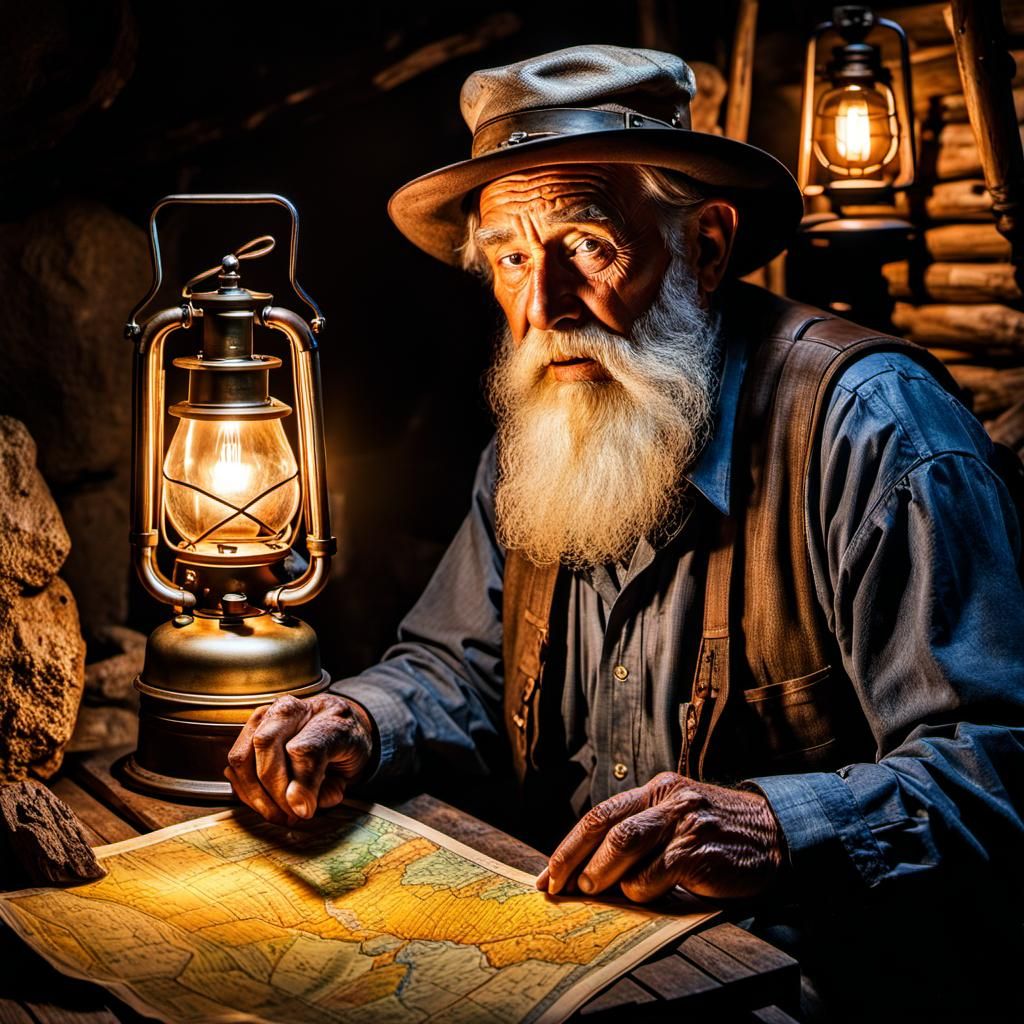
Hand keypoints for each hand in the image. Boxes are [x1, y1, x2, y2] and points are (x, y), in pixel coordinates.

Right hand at [225, 693, 373, 824]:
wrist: (338, 729)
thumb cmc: (345, 747)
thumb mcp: (353, 767)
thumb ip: (330, 787)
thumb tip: (299, 806)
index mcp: (327, 714)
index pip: (305, 749)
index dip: (303, 786)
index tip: (305, 811)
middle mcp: (293, 708)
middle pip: (266, 745)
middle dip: (274, 790)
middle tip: (290, 815)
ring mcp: (267, 716)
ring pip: (243, 756)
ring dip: (255, 794)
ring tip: (277, 814)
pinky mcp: (250, 731)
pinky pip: (235, 763)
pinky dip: (245, 789)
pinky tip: (265, 802)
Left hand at [536, 771, 782, 902]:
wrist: (777, 835)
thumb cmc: (720, 835)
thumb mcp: (679, 819)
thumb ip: (643, 833)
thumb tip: (590, 869)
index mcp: (657, 790)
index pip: (601, 814)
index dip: (569, 845)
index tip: (547, 874)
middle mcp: (668, 799)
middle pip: (605, 825)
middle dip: (572, 858)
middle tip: (557, 886)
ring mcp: (684, 823)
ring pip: (624, 843)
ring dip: (601, 872)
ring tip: (591, 890)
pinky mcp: (699, 850)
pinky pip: (656, 873)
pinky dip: (642, 890)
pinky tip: (646, 897)